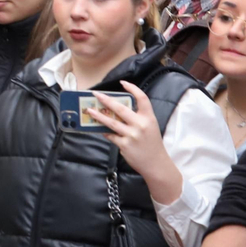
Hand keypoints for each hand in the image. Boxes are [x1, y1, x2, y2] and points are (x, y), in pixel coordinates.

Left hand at [89, 83, 180, 202]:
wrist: (156, 163)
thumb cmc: (151, 143)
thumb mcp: (149, 127)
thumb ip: (137, 118)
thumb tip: (116, 109)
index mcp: (149, 118)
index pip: (142, 99)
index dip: (133, 89)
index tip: (123, 83)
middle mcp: (141, 125)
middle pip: (121, 108)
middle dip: (106, 100)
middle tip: (96, 94)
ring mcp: (132, 135)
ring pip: (111, 122)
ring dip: (98, 115)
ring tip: (89, 110)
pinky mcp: (124, 145)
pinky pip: (110, 135)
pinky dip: (104, 131)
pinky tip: (98, 128)